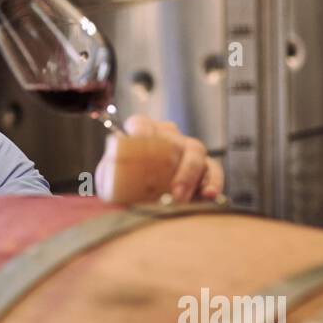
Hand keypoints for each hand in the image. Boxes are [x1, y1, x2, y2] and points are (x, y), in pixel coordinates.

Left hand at [94, 115, 224, 204]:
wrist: (140, 192)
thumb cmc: (124, 181)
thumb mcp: (111, 177)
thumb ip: (109, 176)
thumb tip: (110, 185)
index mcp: (142, 132)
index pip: (141, 124)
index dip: (141, 130)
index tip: (140, 140)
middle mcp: (168, 137)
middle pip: (177, 143)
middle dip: (178, 168)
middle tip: (174, 193)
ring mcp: (187, 150)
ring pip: (197, 155)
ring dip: (193, 177)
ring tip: (185, 198)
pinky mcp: (204, 166)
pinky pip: (213, 170)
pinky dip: (213, 183)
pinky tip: (210, 196)